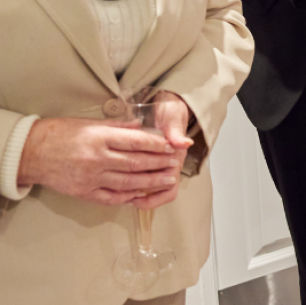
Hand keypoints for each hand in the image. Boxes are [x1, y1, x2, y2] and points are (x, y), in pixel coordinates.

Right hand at [17, 117, 186, 207]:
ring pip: (128, 183)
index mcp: (99, 137)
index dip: (157, 145)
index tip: (171, 146)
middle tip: (175, 165)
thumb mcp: (88, 122)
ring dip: (150, 182)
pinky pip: (111, 198)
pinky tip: (142, 195)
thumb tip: (140, 127)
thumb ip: (116, 126)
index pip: (137, 142)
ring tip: (167, 180)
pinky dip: (129, 197)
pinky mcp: (84, 193)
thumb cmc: (59, 133)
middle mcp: (97, 158)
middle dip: (159, 164)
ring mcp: (91, 178)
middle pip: (136, 163)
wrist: (31, 152)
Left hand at [132, 91, 196, 208]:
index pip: (170, 187)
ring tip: (122, 195)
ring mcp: (158, 163)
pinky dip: (133, 184)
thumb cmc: (170, 112)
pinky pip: (143, 178)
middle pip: (158, 192)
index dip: (155, 197)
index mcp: (175, 159)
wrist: (167, 104)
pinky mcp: (148, 159)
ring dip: (138, 193)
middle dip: (143, 198)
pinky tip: (121, 183)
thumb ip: (177, 132)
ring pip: (150, 188)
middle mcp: (168, 164)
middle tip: (124, 200)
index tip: (137, 199)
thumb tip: (184, 143)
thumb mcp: (173, 118)